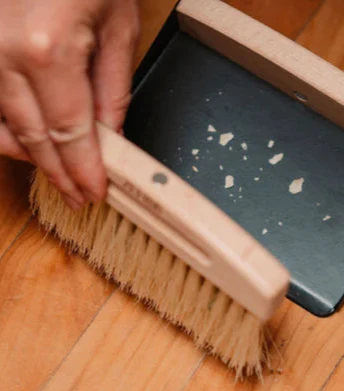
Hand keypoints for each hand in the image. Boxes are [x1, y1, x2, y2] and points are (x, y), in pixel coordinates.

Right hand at [0, 0, 138, 209]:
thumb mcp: (118, 27)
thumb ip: (113, 91)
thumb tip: (111, 139)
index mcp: (46, 49)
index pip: (71, 134)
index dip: (84, 171)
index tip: (94, 194)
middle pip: (33, 136)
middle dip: (59, 173)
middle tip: (76, 197)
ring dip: (27, 154)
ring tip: (55, 172)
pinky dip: (3, 125)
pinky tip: (22, 136)